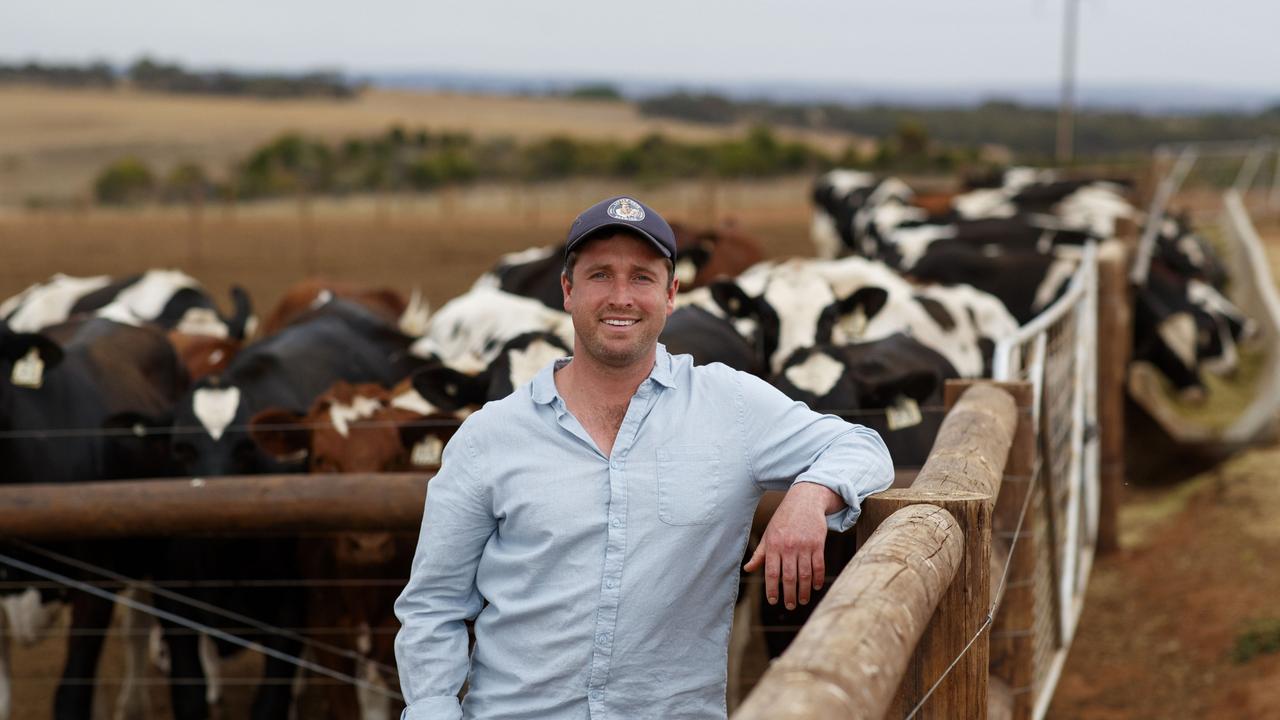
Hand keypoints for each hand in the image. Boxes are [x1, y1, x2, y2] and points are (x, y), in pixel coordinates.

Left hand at [743, 482, 838, 609]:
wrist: (805, 500)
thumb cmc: (784, 519)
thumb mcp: (768, 534)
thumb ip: (760, 554)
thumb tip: (747, 569)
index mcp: (773, 545)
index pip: (771, 572)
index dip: (772, 589)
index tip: (773, 601)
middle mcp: (788, 546)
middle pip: (789, 577)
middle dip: (789, 595)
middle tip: (790, 606)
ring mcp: (804, 545)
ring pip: (805, 574)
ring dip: (804, 591)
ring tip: (802, 601)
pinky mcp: (818, 543)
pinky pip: (818, 565)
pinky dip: (817, 578)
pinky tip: (815, 587)